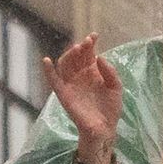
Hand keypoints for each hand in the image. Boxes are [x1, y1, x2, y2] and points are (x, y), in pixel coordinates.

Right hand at [45, 37, 123, 163]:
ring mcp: (71, 84)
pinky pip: (53, 81)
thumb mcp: (116, 87)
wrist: (104, 128)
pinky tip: (46, 60)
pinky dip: (48, 70)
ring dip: (69, 55)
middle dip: (81, 48)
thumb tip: (99, 58)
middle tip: (87, 43)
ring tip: (77, 48)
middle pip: (76, 57)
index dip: (90, 44)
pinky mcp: (63, 94)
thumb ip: (110, 72)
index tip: (94, 35)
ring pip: (65, 65)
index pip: (88, 54)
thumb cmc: (110, 108)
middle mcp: (80, 76)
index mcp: (93, 73)